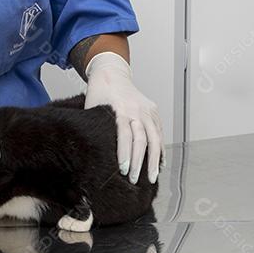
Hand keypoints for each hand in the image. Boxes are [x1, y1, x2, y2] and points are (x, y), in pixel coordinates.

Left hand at [83, 52, 162, 183]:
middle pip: (141, 139)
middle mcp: (136, 109)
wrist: (111, 72)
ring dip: (154, 160)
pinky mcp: (154, 111)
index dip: (125, 154)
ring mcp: (147, 110)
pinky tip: (160, 164)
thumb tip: (92, 153)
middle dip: (139, 162)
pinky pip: (159, 133)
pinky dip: (161, 149)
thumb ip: (96, 127)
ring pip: (155, 138)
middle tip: (134, 180)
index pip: (124, 135)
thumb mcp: (92, 108)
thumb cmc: (98, 92)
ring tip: (152, 178)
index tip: (124, 170)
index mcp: (119, 109)